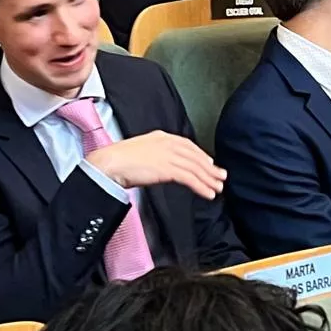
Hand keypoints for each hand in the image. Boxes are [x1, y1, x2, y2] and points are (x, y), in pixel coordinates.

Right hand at [86, 131, 226, 199]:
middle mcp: (167, 143)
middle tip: (221, 177)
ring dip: (208, 179)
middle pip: (195, 156)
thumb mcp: (140, 152)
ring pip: (195, 168)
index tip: (209, 163)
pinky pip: (189, 178)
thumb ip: (155, 156)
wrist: (109, 163)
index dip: (200, 155)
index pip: (187, 145)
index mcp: (161, 137)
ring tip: (217, 189)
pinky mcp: (167, 168)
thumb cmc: (118, 160)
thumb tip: (162, 167)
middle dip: (209, 168)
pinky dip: (201, 186)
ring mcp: (168, 155)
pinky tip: (207, 193)